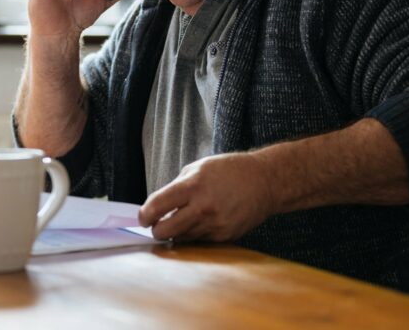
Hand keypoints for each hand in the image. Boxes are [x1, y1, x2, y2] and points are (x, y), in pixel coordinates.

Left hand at [138, 153, 276, 242]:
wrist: (265, 182)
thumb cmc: (230, 171)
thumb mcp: (199, 167)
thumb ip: (177, 186)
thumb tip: (158, 206)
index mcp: (193, 186)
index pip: (157, 206)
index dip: (145, 215)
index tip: (143, 218)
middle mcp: (202, 207)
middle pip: (165, 231)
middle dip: (156, 230)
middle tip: (157, 224)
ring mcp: (214, 225)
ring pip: (181, 238)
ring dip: (176, 232)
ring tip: (182, 219)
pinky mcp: (224, 236)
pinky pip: (199, 241)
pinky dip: (194, 234)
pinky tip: (201, 221)